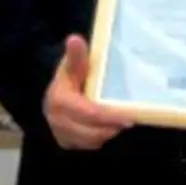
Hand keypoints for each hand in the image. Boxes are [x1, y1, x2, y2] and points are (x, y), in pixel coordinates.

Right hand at [43, 35, 133, 149]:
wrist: (56, 93)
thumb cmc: (70, 76)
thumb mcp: (74, 64)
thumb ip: (77, 56)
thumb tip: (75, 39)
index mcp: (59, 100)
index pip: (88, 113)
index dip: (109, 117)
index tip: (128, 118)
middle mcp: (57, 120)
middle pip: (90, 132)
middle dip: (111, 128)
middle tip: (129, 120)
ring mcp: (60, 133)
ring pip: (91, 141)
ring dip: (107, 133)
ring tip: (119, 122)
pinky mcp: (66, 142)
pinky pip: (87, 146)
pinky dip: (99, 138)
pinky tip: (108, 127)